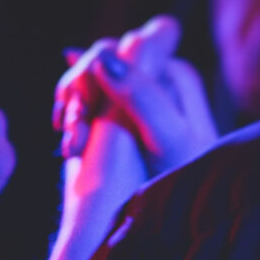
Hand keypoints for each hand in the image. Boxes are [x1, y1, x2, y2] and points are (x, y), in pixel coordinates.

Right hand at [56, 18, 217, 177]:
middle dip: (80, 95)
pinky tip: (71, 147)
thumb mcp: (166, 137)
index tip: (82, 108)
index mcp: (173, 74)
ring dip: (73, 113)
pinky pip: (88, 106)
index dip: (95, 71)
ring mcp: (138, 99)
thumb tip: (101, 58)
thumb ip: (140, 94)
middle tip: (70, 136)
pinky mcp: (122, 119)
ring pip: (89, 86)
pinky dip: (74, 123)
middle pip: (101, 65)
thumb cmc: (182, 178)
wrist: (188, 211)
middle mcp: (158, 80)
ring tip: (70, 149)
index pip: (122, 47)